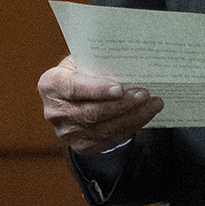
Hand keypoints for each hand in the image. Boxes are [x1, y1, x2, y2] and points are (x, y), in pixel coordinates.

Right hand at [38, 55, 163, 155]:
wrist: (73, 96)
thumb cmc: (82, 71)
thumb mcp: (82, 61)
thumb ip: (97, 62)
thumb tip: (129, 61)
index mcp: (51, 84)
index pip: (73, 88)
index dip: (96, 90)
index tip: (120, 89)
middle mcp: (55, 111)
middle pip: (91, 112)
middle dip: (122, 105)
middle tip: (145, 95)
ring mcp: (67, 132)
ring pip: (103, 129)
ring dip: (133, 117)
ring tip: (153, 104)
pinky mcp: (82, 145)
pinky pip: (110, 139)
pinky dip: (130, 127)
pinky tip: (145, 115)